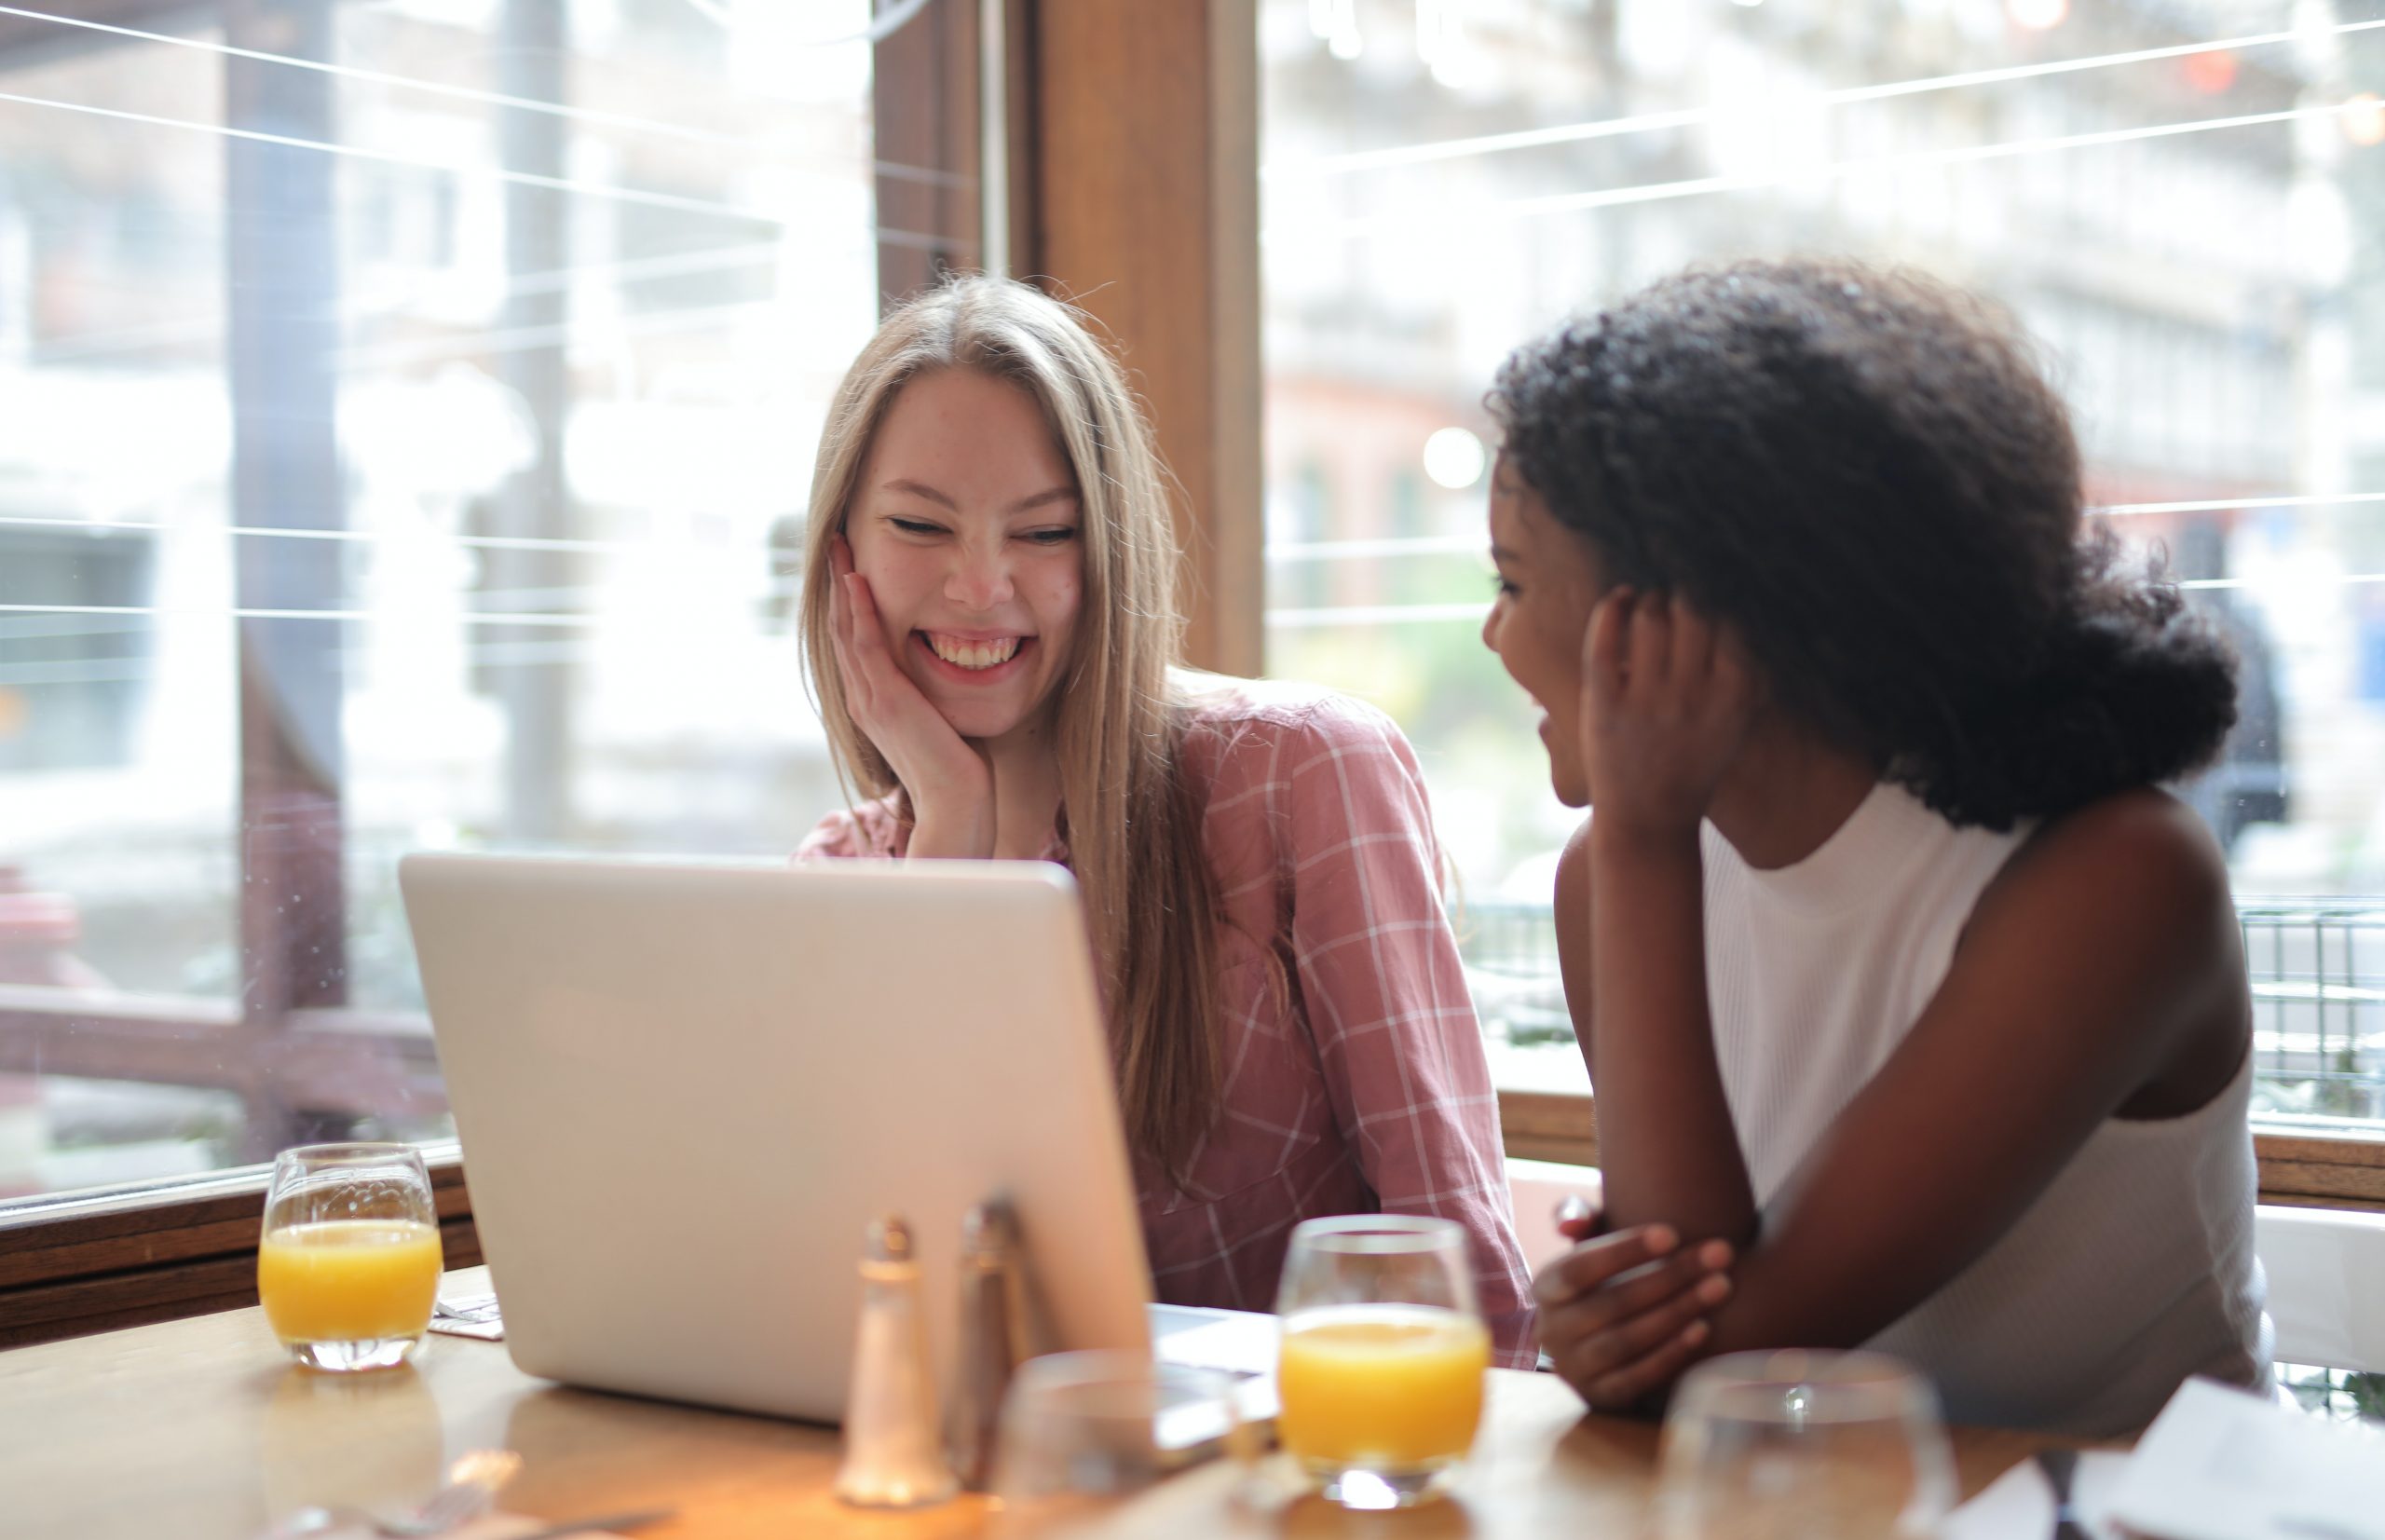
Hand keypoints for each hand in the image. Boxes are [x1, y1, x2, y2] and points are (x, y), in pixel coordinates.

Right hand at [827, 535, 994, 857]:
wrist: (955, 801)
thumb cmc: (957, 768)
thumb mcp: (938, 721)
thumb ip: (930, 697)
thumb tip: (944, 678)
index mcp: (872, 702)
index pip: (853, 642)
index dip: (848, 603)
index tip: (850, 568)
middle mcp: (862, 698)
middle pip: (840, 628)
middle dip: (838, 584)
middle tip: (835, 544)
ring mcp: (868, 698)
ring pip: (845, 629)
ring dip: (842, 585)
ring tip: (839, 547)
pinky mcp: (885, 699)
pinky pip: (866, 643)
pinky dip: (860, 610)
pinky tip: (858, 580)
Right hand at [1533, 1218, 1733, 1412]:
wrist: (1591, 1344)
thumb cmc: (1601, 1282)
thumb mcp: (1585, 1247)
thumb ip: (1579, 1217)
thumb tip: (1570, 1225)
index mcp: (1546, 1287)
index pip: (1579, 1268)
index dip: (1623, 1251)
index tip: (1672, 1233)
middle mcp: (1552, 1330)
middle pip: (1613, 1303)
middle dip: (1671, 1276)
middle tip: (1720, 1254)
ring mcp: (1575, 1368)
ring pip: (1628, 1340)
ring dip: (1678, 1311)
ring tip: (1720, 1285)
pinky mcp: (1602, 1396)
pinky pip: (1638, 1376)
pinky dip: (1672, 1353)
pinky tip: (1703, 1328)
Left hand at [1578, 589, 1755, 841]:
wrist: (1649, 819)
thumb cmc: (1696, 763)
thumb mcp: (1738, 724)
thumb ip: (1751, 676)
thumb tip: (1759, 616)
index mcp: (1732, 698)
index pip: (1733, 623)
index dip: (1722, 600)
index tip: (1715, 593)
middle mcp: (1691, 697)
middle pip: (1692, 611)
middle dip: (1686, 593)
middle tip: (1680, 598)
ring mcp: (1645, 701)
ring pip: (1650, 618)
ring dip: (1651, 600)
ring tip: (1651, 605)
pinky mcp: (1604, 705)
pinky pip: (1604, 641)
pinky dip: (1612, 608)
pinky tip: (1621, 600)